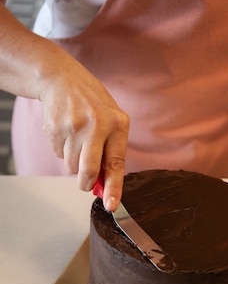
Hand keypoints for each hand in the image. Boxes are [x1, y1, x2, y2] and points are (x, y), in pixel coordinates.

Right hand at [38, 53, 128, 209]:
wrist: (61, 78)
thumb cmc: (92, 104)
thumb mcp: (110, 122)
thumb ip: (110, 153)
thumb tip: (103, 188)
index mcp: (116, 123)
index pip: (116, 164)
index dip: (113, 188)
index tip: (111, 205)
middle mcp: (96, 124)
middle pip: (89, 170)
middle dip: (86, 182)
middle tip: (85, 184)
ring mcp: (74, 126)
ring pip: (72, 166)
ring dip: (74, 162)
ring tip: (77, 139)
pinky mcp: (55, 128)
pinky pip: (59, 155)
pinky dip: (62, 150)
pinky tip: (66, 131)